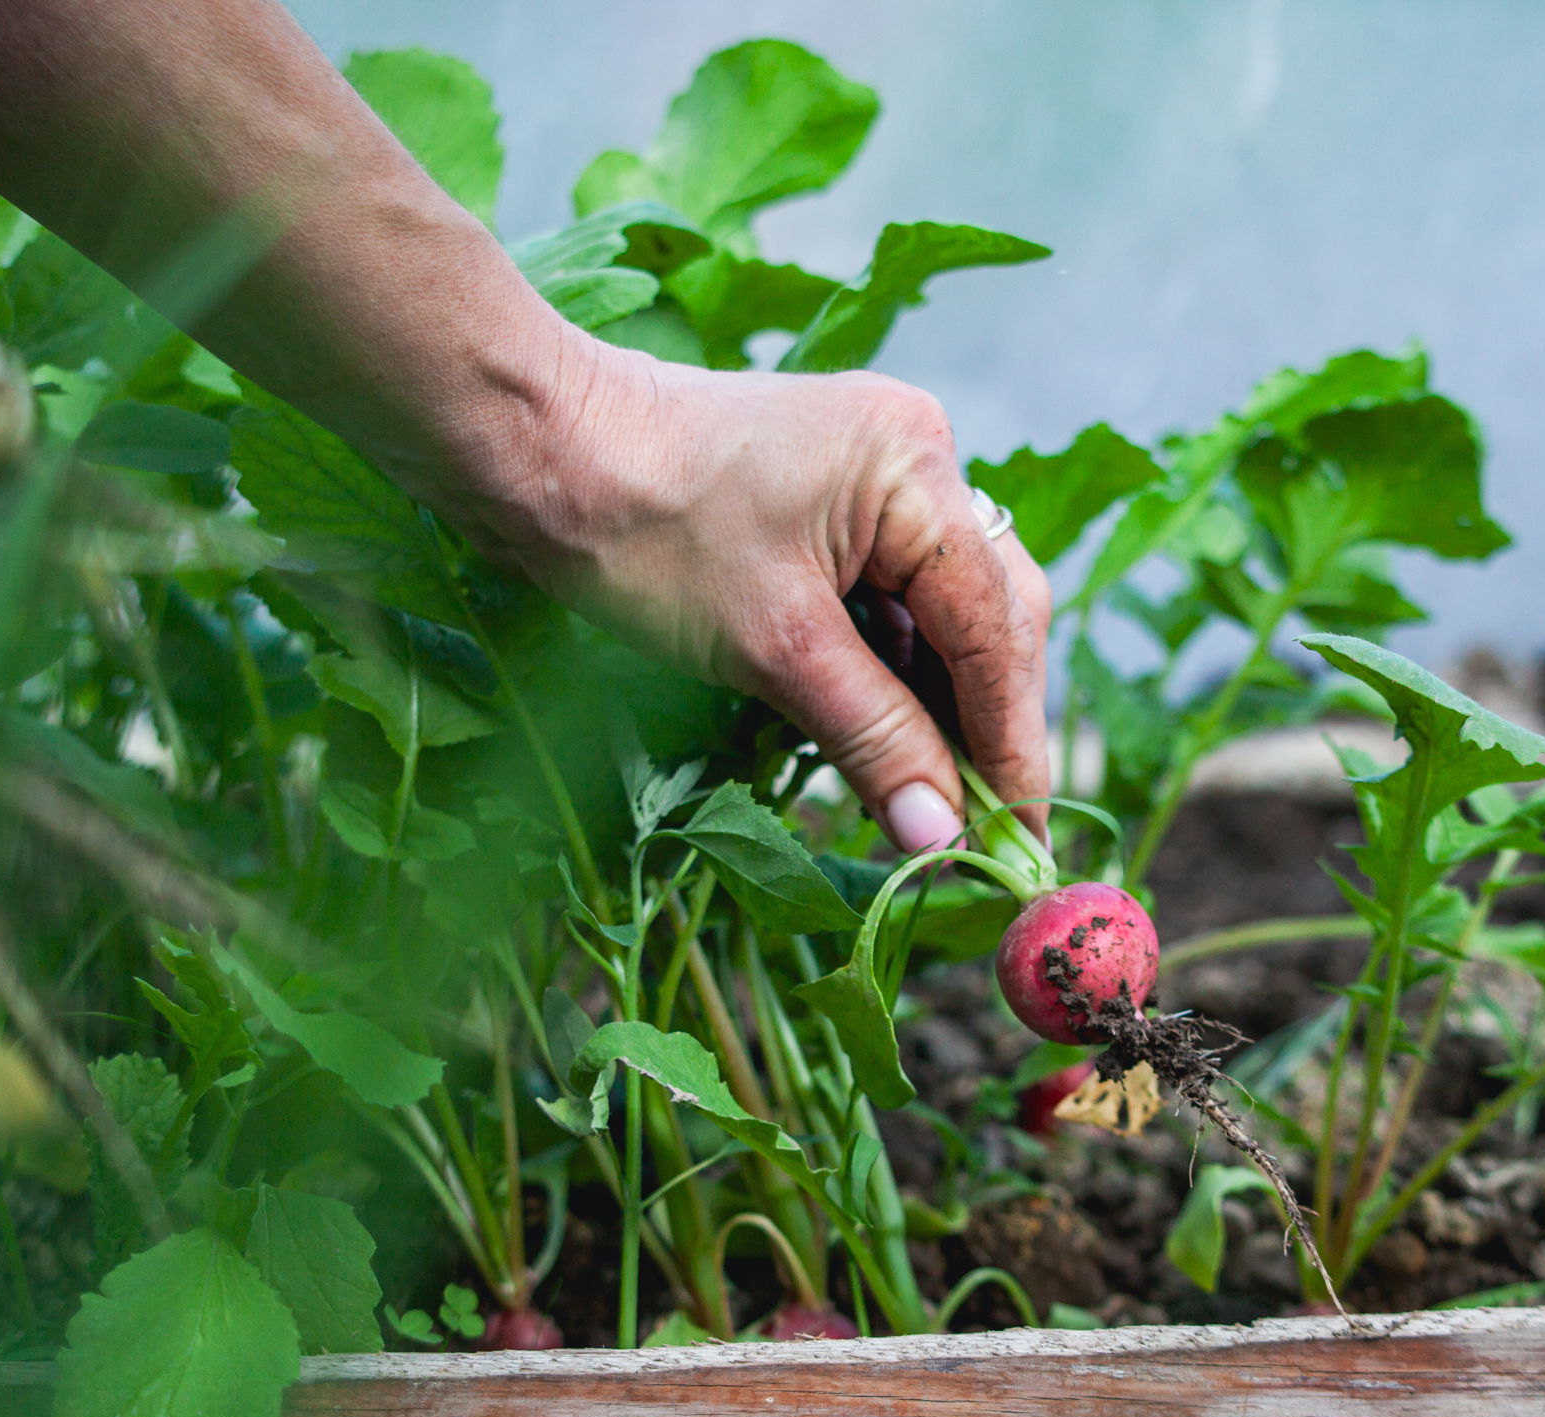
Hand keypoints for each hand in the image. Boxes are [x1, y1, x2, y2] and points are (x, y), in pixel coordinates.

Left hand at [437, 333, 1051, 853]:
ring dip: (940, 708)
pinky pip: (891, 602)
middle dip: (986, 725)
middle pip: (989, 615)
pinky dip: (892, 675)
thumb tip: (945, 837)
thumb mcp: (771, 648)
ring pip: (942, 616)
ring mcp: (874, 477)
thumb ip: (874, 737)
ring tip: (936, 805)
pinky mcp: (830, 505)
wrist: (527, 449)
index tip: (1018, 839)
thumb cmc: (640, 528)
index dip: (1009, 742)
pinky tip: (888, 742)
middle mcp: (915, 457)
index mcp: (916, 468)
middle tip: (983, 836)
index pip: (995, 626)